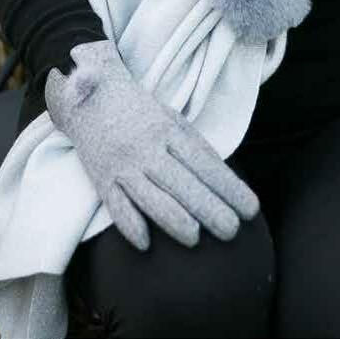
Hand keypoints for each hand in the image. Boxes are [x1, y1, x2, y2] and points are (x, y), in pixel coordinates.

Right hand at [44, 38, 260, 250]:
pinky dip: (129, 224)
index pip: (204, 163)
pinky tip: (145, 242)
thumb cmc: (139, 111)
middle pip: (181, 183)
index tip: (250, 209)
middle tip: (232, 231)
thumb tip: (222, 176)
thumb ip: (194, 145)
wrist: (89, 96)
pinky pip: (114, 204)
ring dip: (173, 219)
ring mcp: (123, 164)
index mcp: (168, 131)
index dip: (229, 187)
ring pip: (150, 196)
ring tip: (195, 238)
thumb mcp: (171, 118)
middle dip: (208, 208)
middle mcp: (147, 148)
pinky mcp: (101, 178)